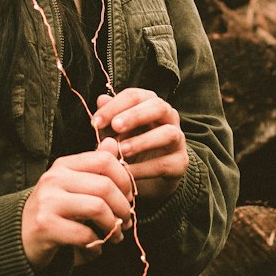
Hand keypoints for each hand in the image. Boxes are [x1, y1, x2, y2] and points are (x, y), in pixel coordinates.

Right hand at [21, 138, 133, 269]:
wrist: (17, 235)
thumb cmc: (52, 211)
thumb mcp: (72, 185)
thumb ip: (93, 166)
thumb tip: (113, 142)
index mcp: (63, 166)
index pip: (104, 160)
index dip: (124, 179)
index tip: (129, 197)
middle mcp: (54, 179)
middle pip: (105, 186)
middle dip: (123, 207)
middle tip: (127, 221)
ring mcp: (48, 202)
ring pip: (98, 208)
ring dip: (114, 227)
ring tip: (116, 236)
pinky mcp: (45, 226)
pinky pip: (85, 235)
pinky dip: (96, 245)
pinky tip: (95, 248)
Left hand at [92, 88, 187, 203]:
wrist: (148, 179)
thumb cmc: (129, 148)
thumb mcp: (114, 133)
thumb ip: (109, 118)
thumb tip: (101, 99)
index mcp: (150, 104)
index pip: (135, 96)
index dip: (114, 106)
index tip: (95, 122)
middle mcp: (168, 117)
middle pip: (157, 106)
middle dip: (135, 115)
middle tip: (115, 126)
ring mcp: (178, 140)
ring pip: (168, 133)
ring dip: (143, 141)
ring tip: (122, 150)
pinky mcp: (180, 163)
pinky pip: (165, 163)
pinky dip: (145, 168)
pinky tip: (128, 172)